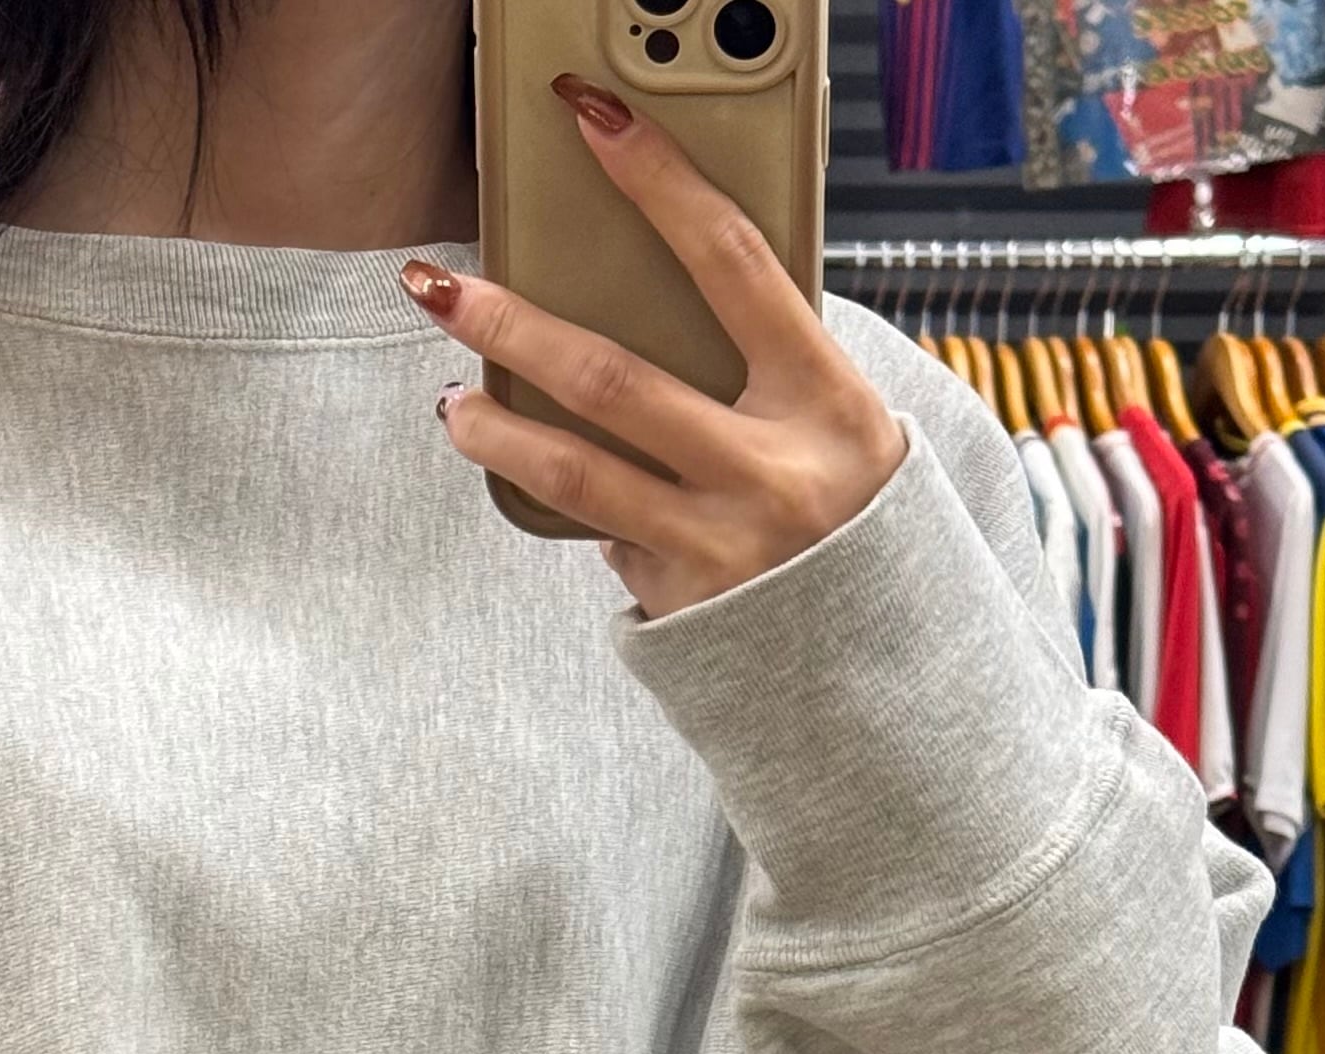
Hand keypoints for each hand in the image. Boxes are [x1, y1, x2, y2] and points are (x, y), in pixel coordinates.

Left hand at [401, 72, 904, 620]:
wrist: (881, 657)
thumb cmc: (852, 513)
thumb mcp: (837, 423)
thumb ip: (763, 368)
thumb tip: (648, 312)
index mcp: (825, 396)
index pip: (732, 261)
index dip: (659, 185)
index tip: (595, 125)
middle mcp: (771, 469)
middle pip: (612, 377)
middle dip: (513, 325)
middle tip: (443, 289)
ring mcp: (719, 543)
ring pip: (574, 472)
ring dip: (495, 431)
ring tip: (452, 404)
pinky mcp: (679, 600)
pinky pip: (609, 536)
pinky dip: (593, 514)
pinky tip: (588, 506)